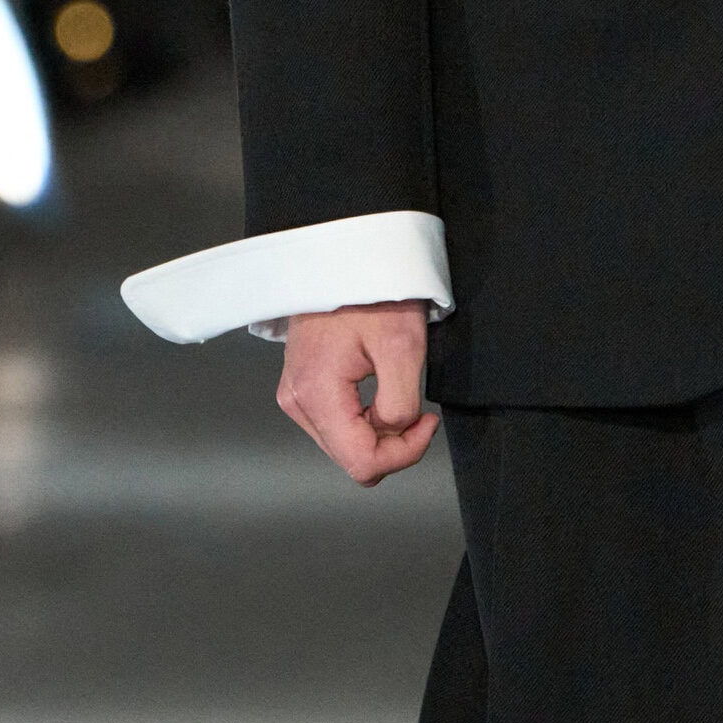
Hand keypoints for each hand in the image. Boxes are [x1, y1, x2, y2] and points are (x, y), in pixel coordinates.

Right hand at [278, 301, 438, 484]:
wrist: (344, 257)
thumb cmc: (370, 291)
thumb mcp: (401, 347)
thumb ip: (400, 405)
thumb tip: (395, 431)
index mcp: (316, 395)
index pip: (363, 464)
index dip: (404, 454)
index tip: (426, 422)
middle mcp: (298, 402)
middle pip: (355, 460)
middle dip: (394, 444)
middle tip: (418, 410)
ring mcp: (296, 397)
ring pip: (349, 447)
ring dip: (380, 432)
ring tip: (395, 391)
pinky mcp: (303, 389)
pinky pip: (340, 427)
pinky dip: (367, 420)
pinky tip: (379, 391)